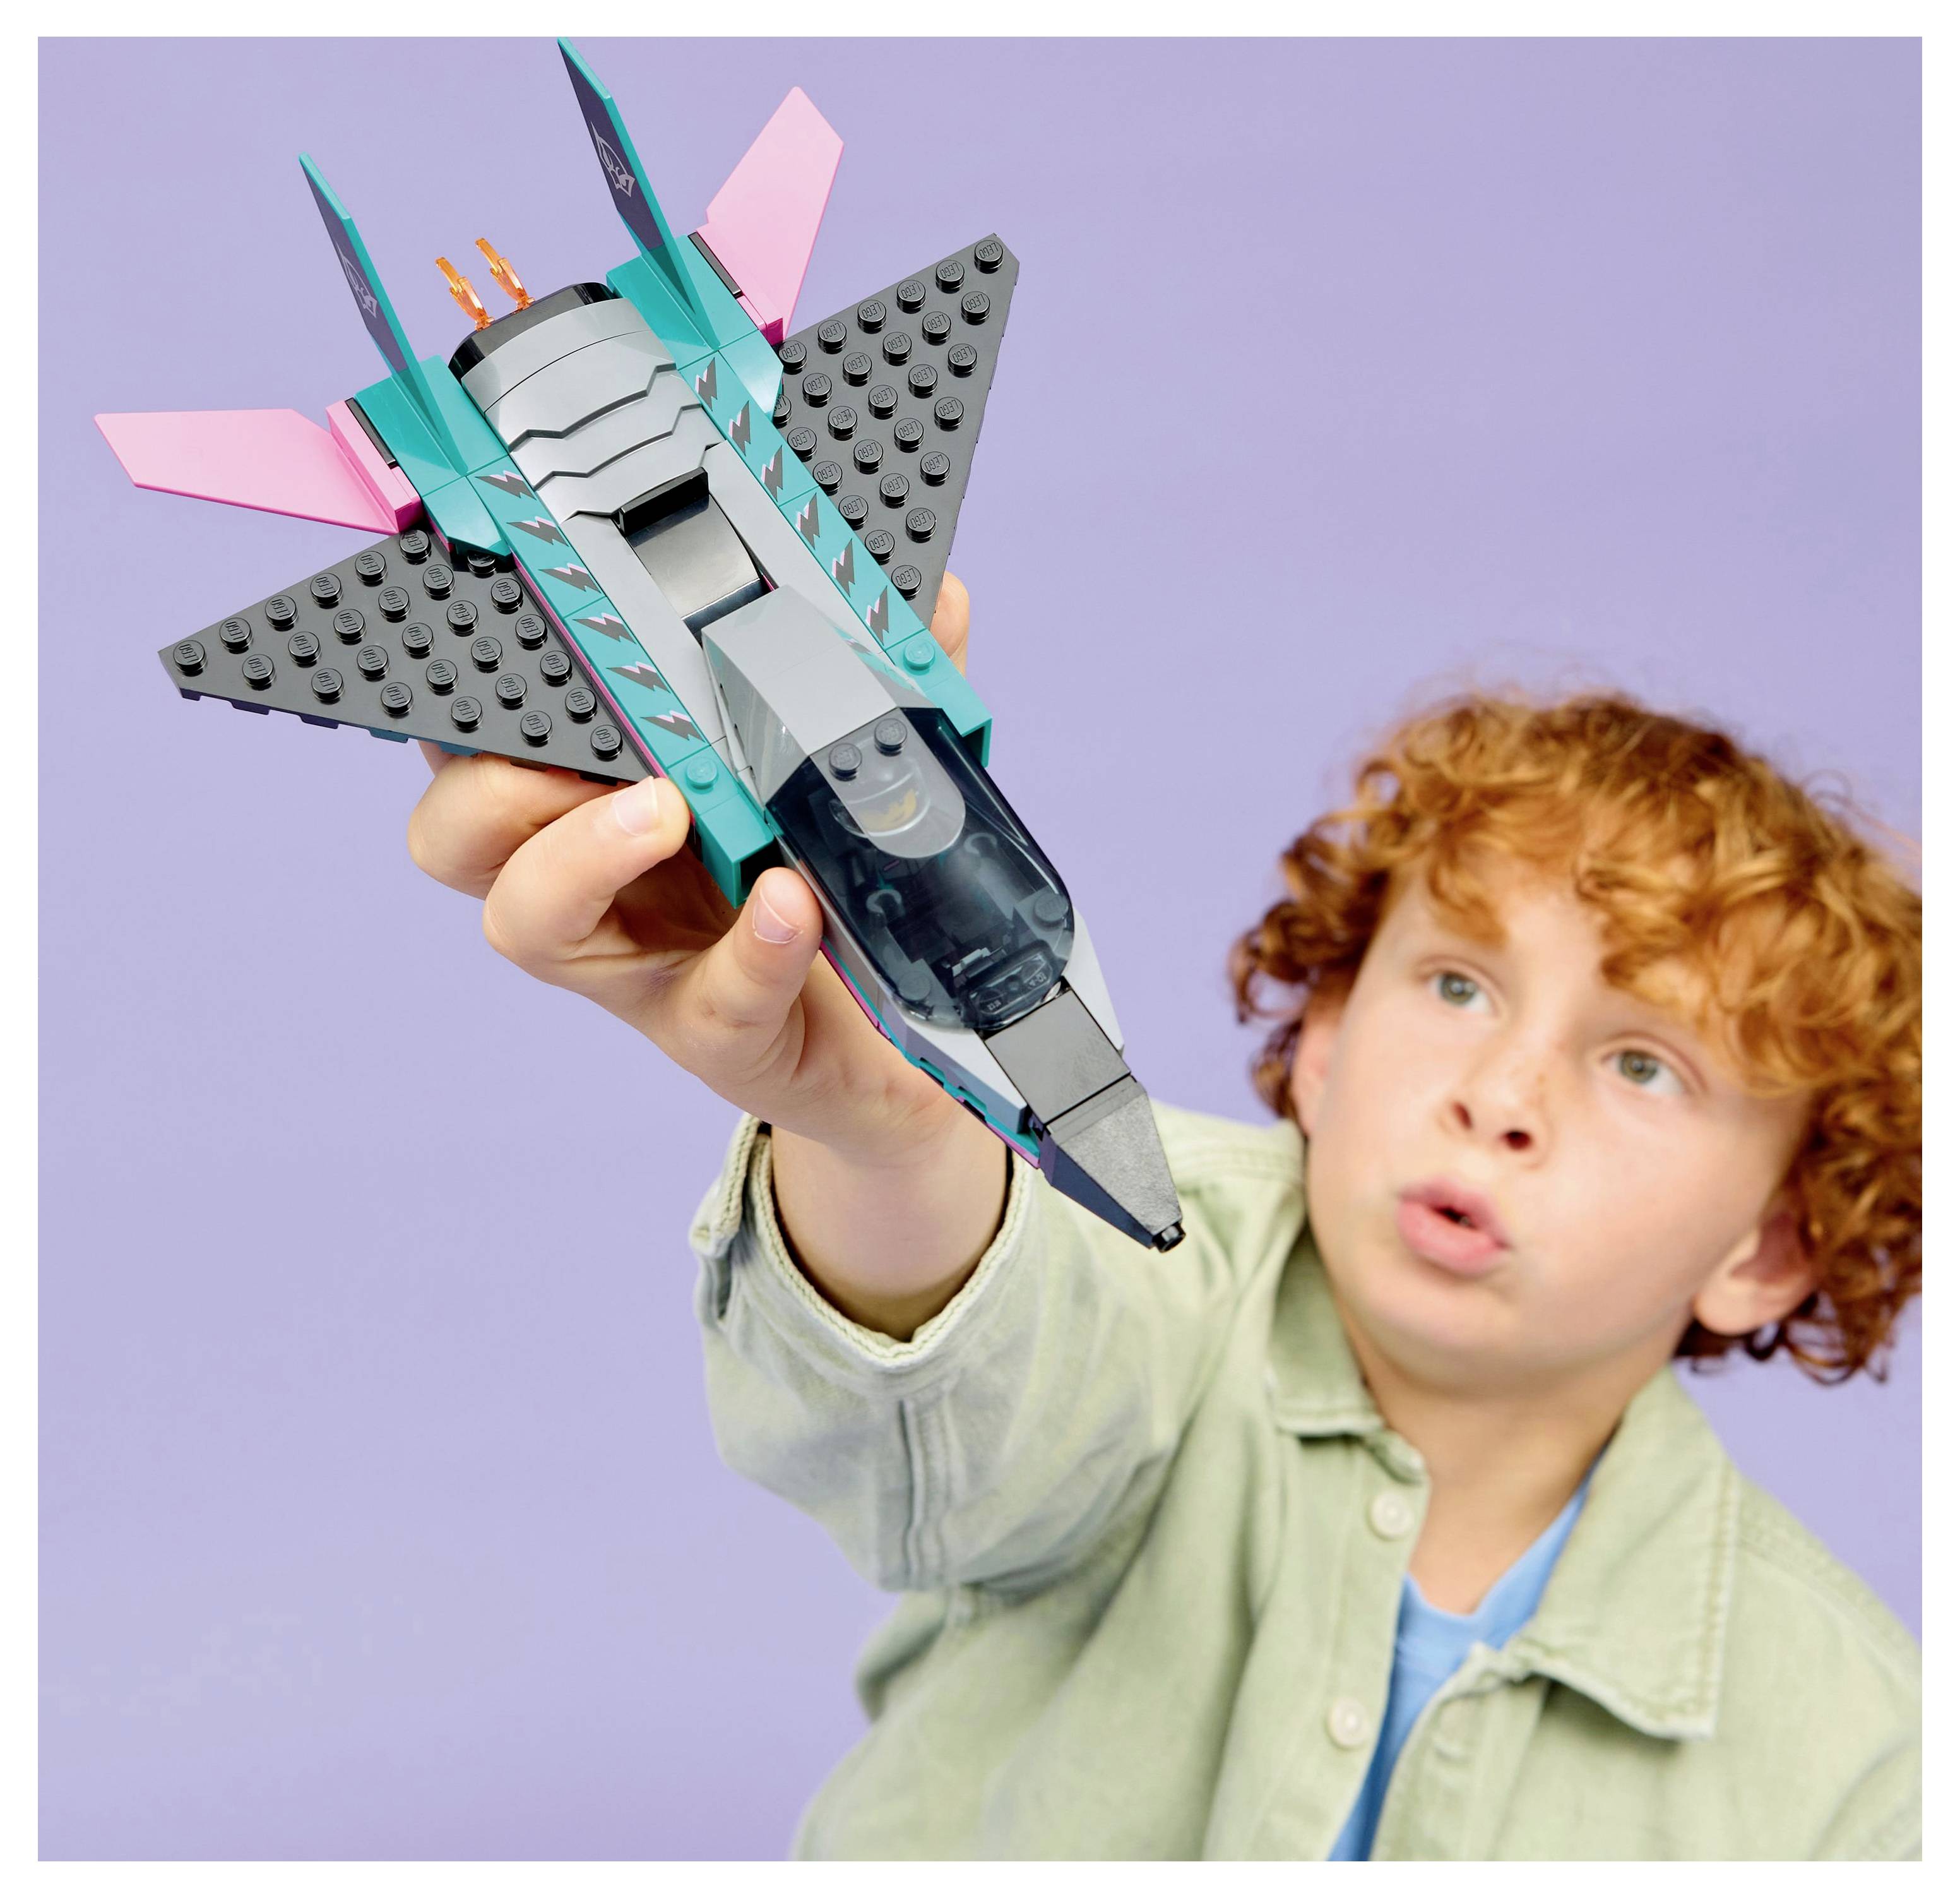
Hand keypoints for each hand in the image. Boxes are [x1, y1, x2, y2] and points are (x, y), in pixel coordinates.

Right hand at [403, 576, 973, 1168]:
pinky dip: (752, 948)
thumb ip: (875, 686)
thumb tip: (932, 596)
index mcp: (599, 797)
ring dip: (579, 854)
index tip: (508, 615)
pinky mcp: (717, 1037)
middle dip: (490, 778)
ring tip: (666, 810)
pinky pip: (711, 998)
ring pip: (527, 919)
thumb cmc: (828, 890)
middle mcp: (589, 883)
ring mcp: (640, 966)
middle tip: (583, 742)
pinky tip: (791, 901)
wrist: (892, 1042)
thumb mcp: (842, 776)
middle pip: (456, 831)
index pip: (484, 736)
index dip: (464, 688)